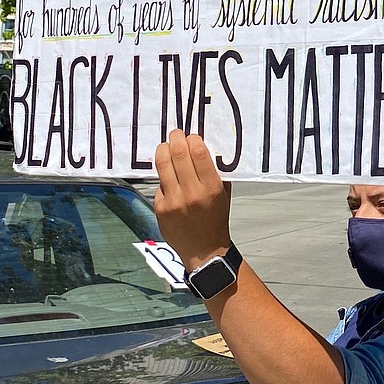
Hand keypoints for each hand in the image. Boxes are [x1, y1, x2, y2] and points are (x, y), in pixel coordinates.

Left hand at [154, 130, 232, 272]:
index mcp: (211, 188)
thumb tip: (202, 148)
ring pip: (163, 165)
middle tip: (176, 134)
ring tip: (166, 146)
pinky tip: (168, 175)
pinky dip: (164, 175)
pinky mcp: (160, 208)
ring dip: (163, 150)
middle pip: (178, 155)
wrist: (203, 250)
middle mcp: (191, 193)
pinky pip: (160, 184)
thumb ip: (216, 172)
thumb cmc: (216, 218)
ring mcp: (173, 201)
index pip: (199, 154)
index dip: (192, 139)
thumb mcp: (223, 194)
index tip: (191, 136)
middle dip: (176, 139)